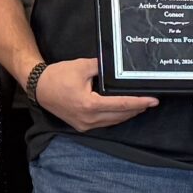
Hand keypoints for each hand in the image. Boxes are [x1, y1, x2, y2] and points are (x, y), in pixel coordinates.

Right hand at [35, 58, 158, 131]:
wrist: (38, 87)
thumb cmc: (58, 76)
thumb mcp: (83, 66)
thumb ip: (103, 66)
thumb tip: (118, 66)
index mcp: (90, 105)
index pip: (121, 104)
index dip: (139, 102)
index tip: (153, 100)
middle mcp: (89, 119)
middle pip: (120, 115)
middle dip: (137, 108)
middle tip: (150, 101)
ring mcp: (85, 125)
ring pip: (113, 121)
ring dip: (127, 114)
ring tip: (140, 105)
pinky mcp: (82, 126)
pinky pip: (104, 123)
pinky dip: (115, 117)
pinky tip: (123, 110)